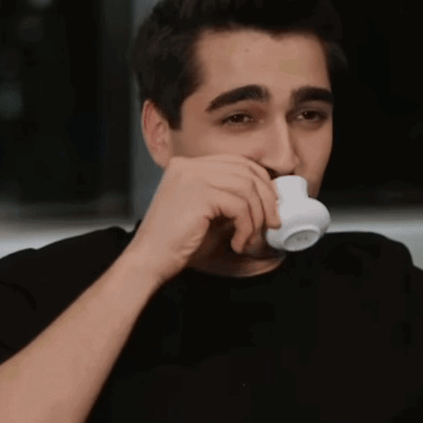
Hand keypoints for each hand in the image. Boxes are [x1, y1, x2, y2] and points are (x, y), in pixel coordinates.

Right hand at [126, 154, 281, 285]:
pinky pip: (239, 206)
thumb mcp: (206, 212)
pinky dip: (247, 227)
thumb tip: (265, 197)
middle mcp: (188, 165)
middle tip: (273, 222)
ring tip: (251, 238)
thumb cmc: (176, 242)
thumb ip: (227, 198)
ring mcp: (192, 177)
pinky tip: (238, 243)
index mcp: (188, 166)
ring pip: (246, 187)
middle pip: (246, 170)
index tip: (271, 204)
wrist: (149, 260)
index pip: (237, 162)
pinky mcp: (198, 194)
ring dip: (257, 216)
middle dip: (266, 198)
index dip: (261, 181)